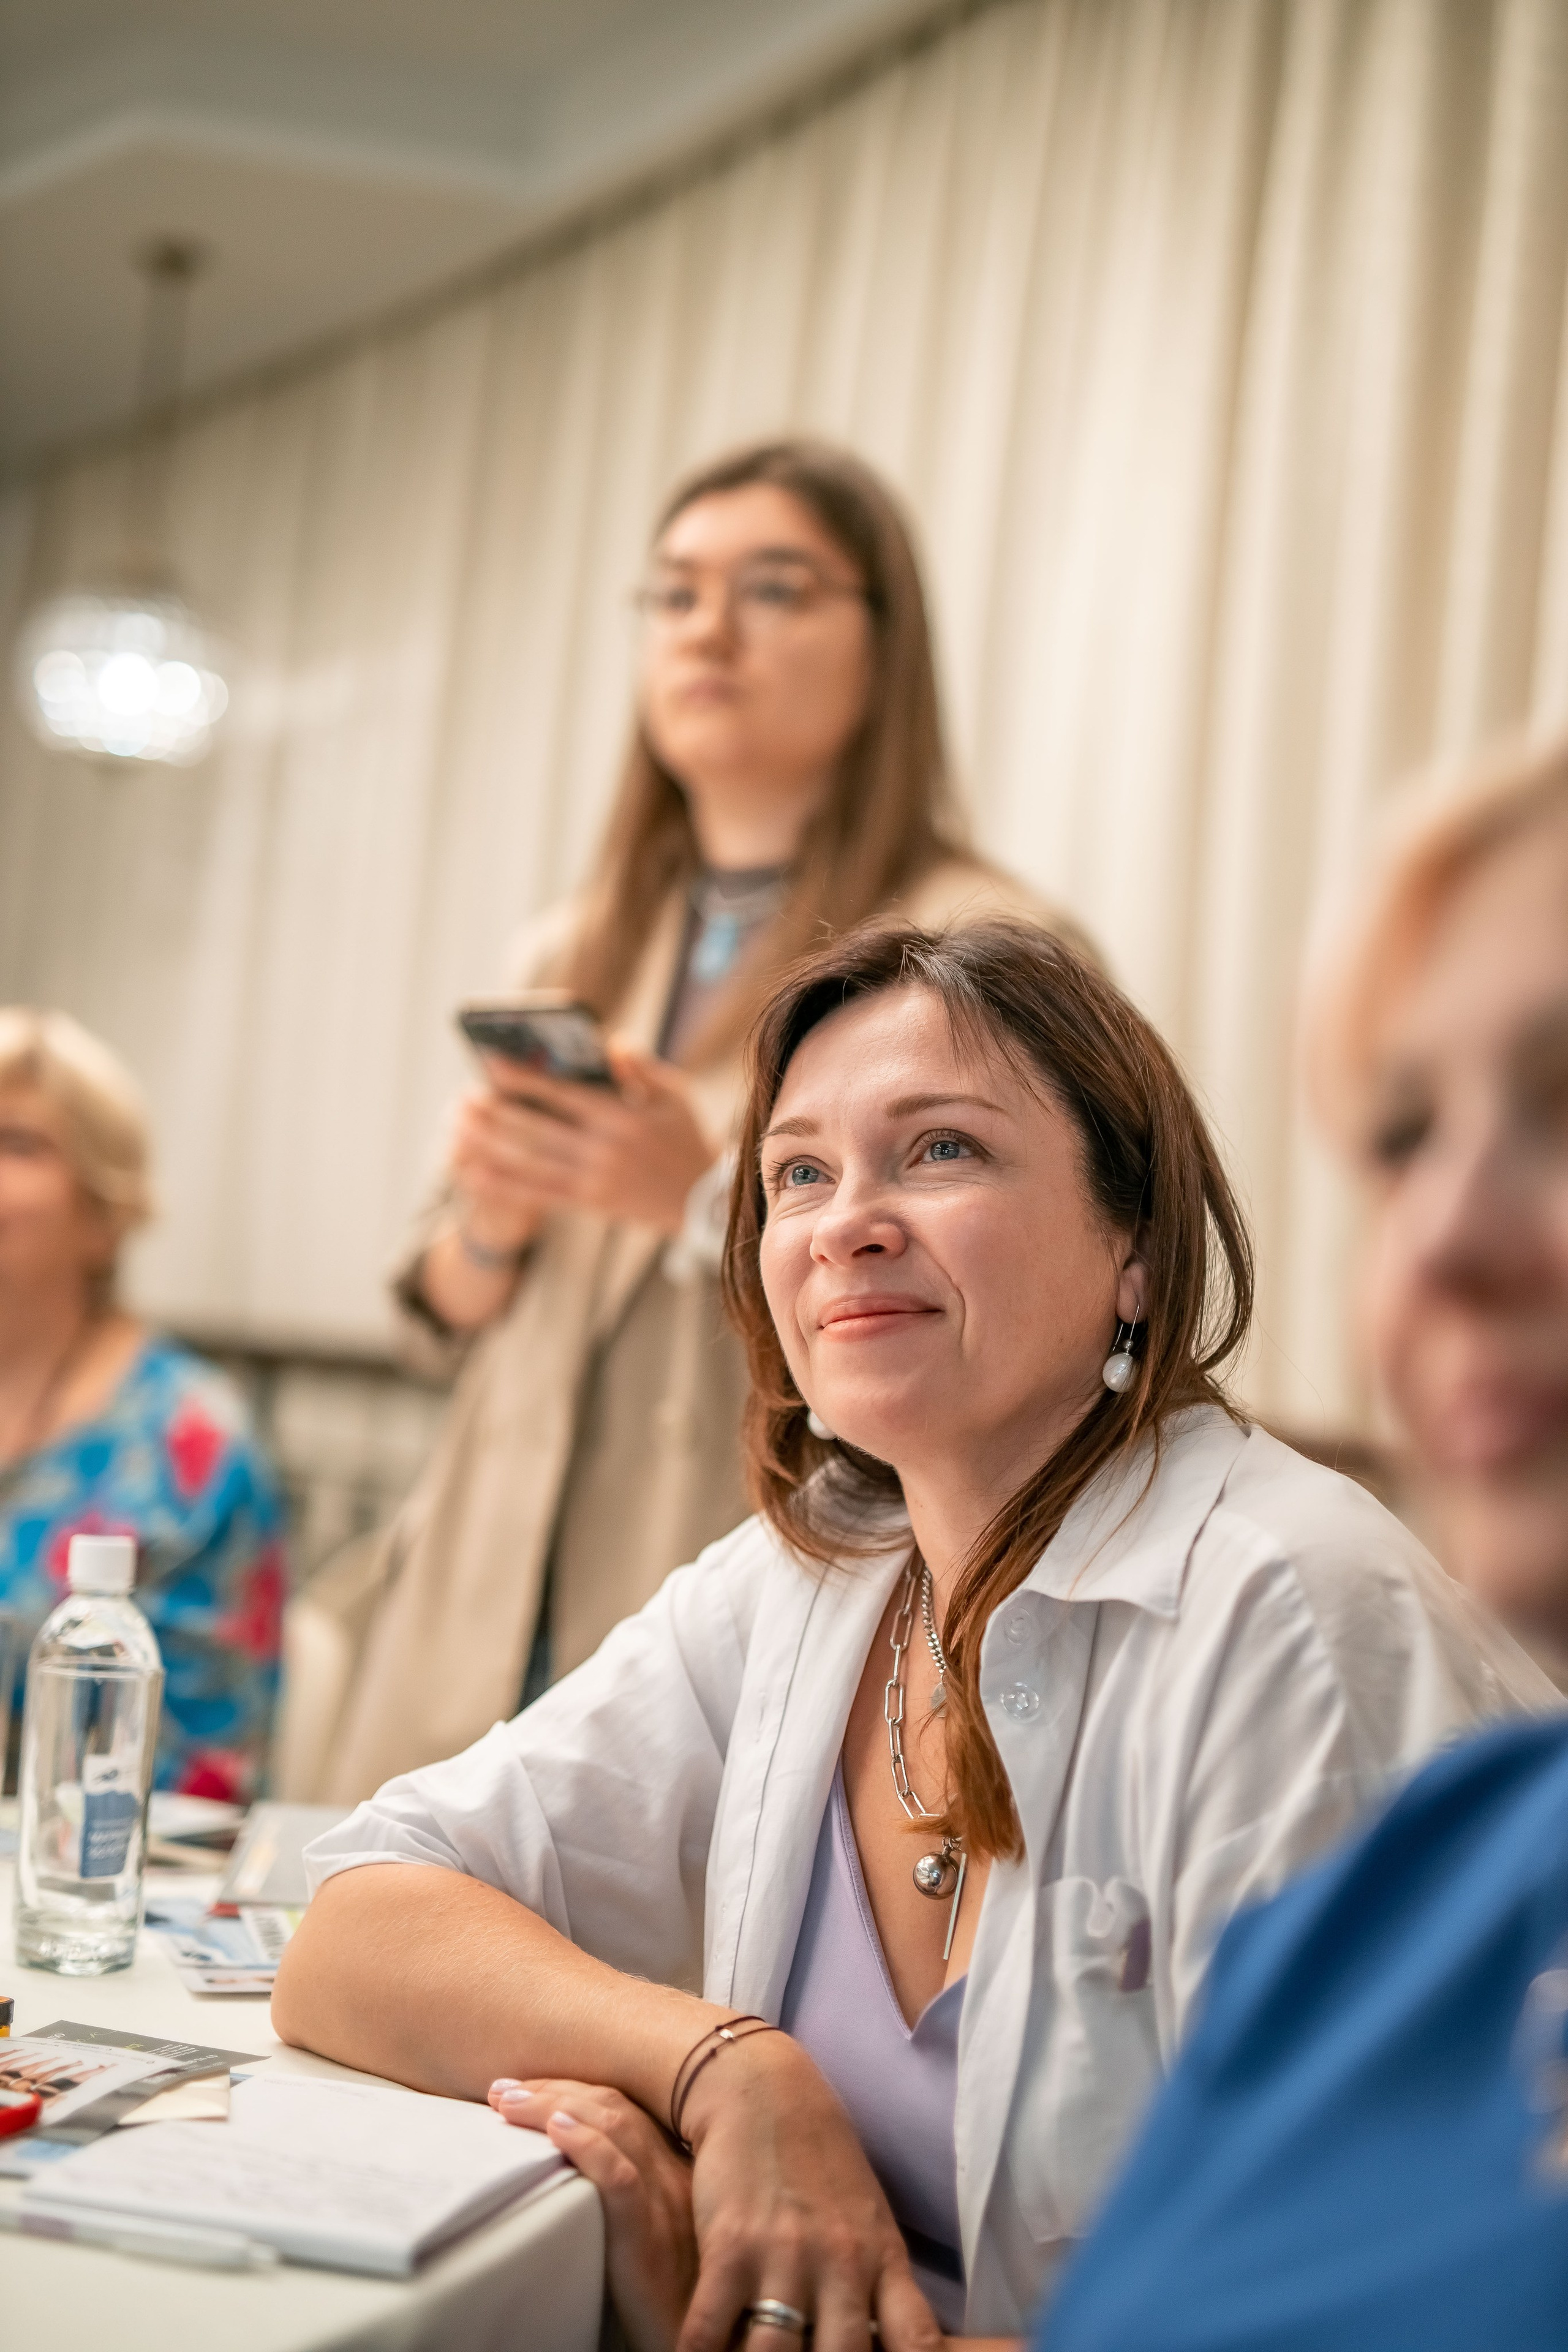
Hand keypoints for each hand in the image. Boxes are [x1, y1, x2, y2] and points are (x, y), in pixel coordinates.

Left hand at [453, 1038, 715, 1236]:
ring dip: (489, 1146)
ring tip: (458, 1128)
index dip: (524, 1078)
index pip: (564, 1094)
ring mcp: (594, 1179)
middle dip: (495, 1114)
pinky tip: (473, 1172)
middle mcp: (605, 1150)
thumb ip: (640, 1067)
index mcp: (623, 1118)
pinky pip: (537, 1194)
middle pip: (537, 1131)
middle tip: (463, 1098)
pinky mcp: (589, 1202)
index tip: (491, 1063)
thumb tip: (608, 1043)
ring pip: (530, 1163)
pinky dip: (502, 1184)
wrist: (702, 1200)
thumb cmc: (686, 1138)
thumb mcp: (675, 1095)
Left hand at [490, 2077, 695, 2351]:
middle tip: (505, 2088)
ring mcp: (665, 2203)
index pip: (624, 2109)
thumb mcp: (656, 2235)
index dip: (574, 2091)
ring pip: (612, 2130)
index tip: (528, 2088)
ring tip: (508, 2103)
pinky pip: (619, 2179)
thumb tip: (571, 2168)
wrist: (709, 2345)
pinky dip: (586, 2146)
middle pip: (613, 2108)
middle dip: (555, 2090)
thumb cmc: (673, 2298)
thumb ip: (630, 2200)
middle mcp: (673, 2177)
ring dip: (553, 2106)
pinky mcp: (650, 2238)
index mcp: (675, 2172)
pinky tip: (555, 2131)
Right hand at [678, 2032, 941, 2351]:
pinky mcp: (730, 2246)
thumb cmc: (819, 2164)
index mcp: (882, 2260)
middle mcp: (841, 2263)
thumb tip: (890, 2350)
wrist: (765, 2090)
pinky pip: (710, 2329)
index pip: (918, 2340)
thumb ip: (879, 2288)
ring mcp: (786, 2255)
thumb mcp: (868, 2223)